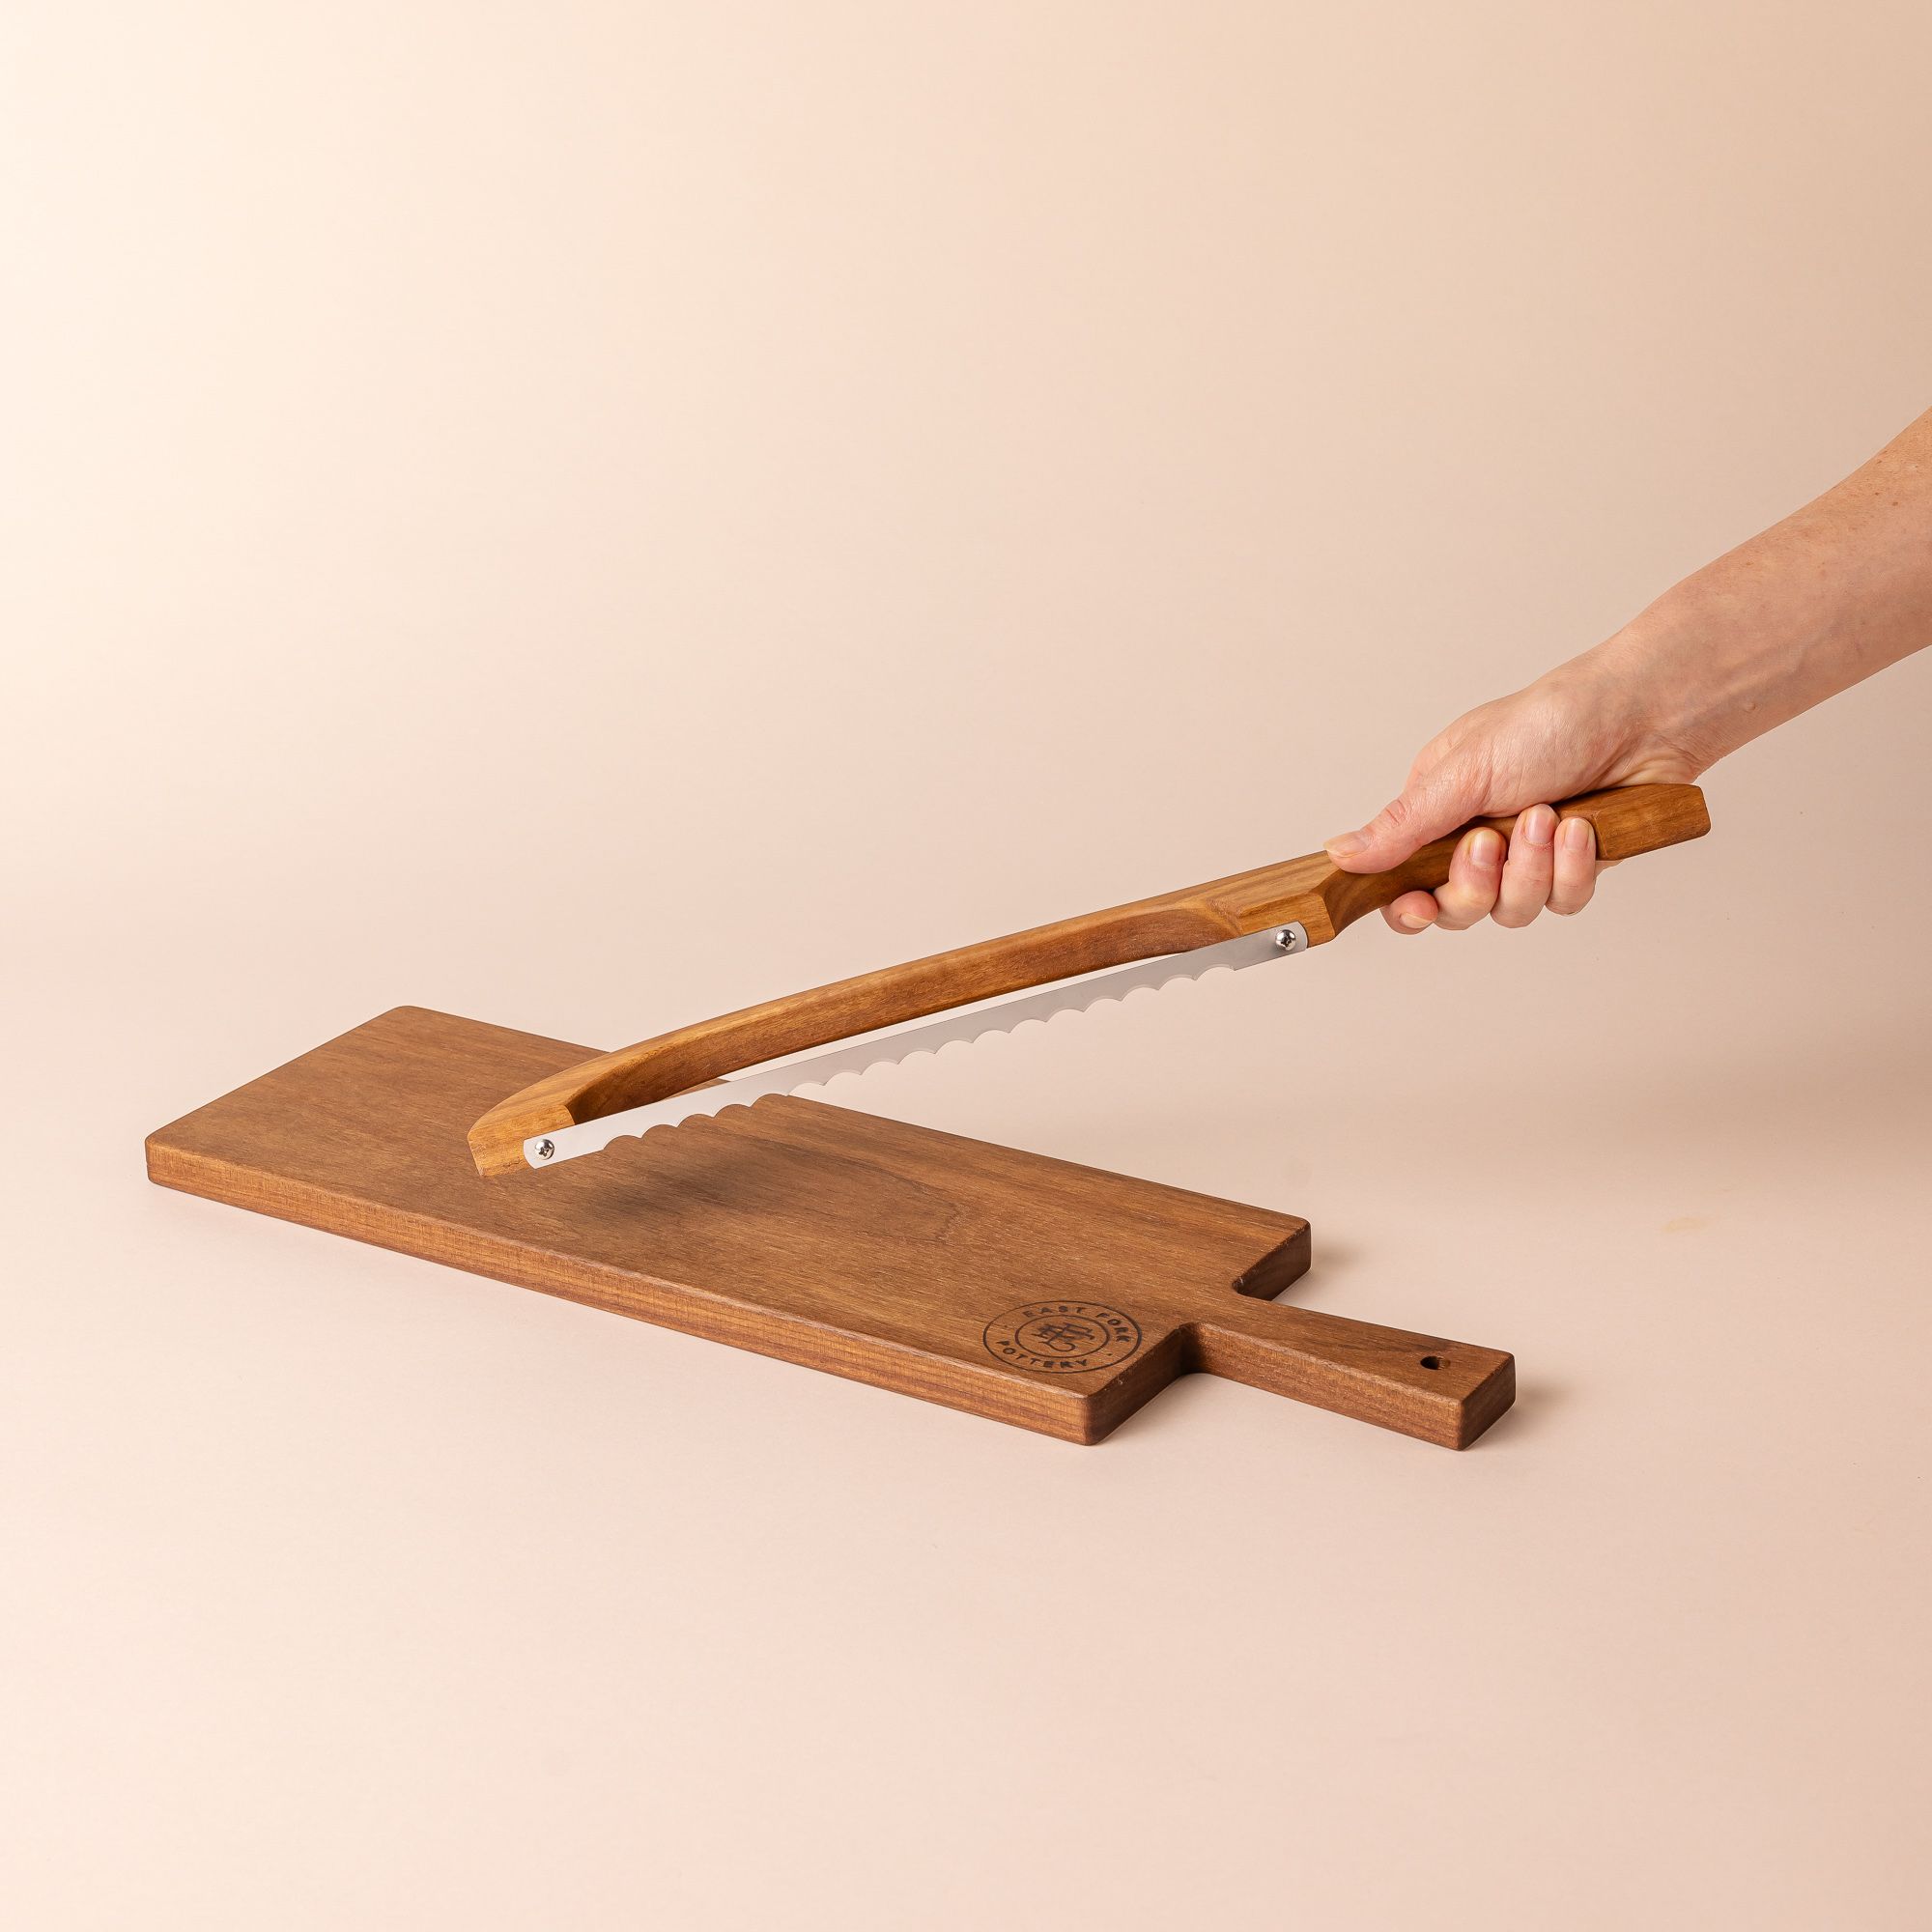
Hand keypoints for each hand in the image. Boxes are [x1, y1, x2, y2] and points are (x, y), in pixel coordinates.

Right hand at [1323, 656, 1703, 933]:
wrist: (1643, 717)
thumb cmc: (1550, 722)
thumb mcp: (1462, 773)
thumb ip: (1401, 825)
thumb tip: (1339, 855)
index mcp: (1438, 814)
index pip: (1402, 884)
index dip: (1408, 907)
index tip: (1416, 906)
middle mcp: (1478, 840)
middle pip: (1456, 910)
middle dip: (1476, 883)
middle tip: (1490, 842)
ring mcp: (1528, 858)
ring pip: (1513, 911)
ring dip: (1531, 867)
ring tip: (1547, 816)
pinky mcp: (1576, 868)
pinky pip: (1564, 901)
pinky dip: (1573, 868)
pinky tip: (1582, 829)